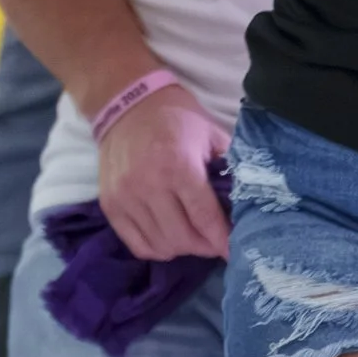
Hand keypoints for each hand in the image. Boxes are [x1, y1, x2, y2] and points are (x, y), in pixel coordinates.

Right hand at [99, 83, 230, 260]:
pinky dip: (157, 247)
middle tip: (214, 241)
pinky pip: (137, 244)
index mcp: (179, 166)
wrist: (126, 104)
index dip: (223, 241)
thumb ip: (229, 168)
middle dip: (205, 246)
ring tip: (193, 236)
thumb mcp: (211, 135)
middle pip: (183, 239)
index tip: (236, 252)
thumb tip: (247, 203)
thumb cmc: (176, 119)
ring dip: (182, 248)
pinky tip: (168, 236)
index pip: (205, 218)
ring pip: (161, 246)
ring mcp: (126, 197)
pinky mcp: (110, 205)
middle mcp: (149, 185)